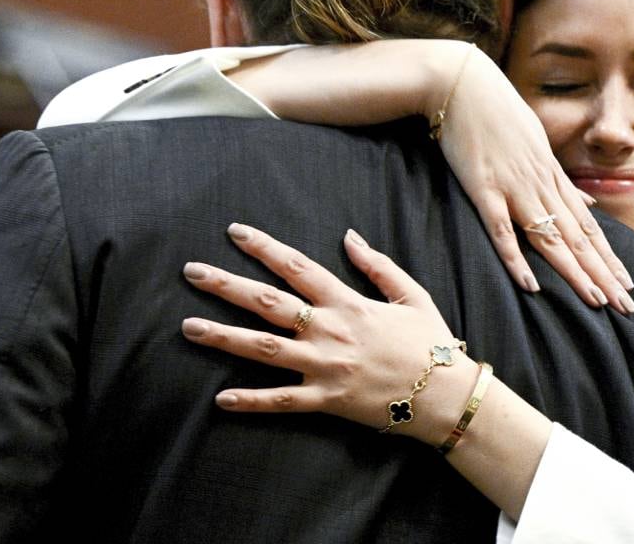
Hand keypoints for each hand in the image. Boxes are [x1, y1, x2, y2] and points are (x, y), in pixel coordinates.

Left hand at [181, 223, 477, 446]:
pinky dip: (251, 401)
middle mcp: (329, 331)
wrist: (445, 395)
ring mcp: (324, 366)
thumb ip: (377, 265)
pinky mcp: (325, 400)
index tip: (234, 232)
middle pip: (268, 303)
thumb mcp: (411, 295)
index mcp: (347, 302)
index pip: (296, 267)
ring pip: (263, 349)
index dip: (263, 247)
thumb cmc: (430, 344)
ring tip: (188, 327)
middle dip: (226, 285)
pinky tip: (220, 400)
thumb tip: (348, 236)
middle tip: (192, 272)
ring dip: (223, 337)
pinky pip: (282, 401)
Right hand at [430, 47, 633, 312]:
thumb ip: (562, 179)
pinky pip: (501, 230)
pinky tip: (530, 284)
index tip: (627, 286)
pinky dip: (515, 259)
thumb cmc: (498, 113)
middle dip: (603, 274)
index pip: (588, 227)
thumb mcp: (539, 142)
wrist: (463, 84)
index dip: (608, 258)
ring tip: (596, 301)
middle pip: (578, 239)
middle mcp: (541, 186)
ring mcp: (514, 188)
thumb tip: (589, 203)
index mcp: (553, 177)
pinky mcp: (484, 189)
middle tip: (626, 306)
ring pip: (550, 239)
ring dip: (575, 272)